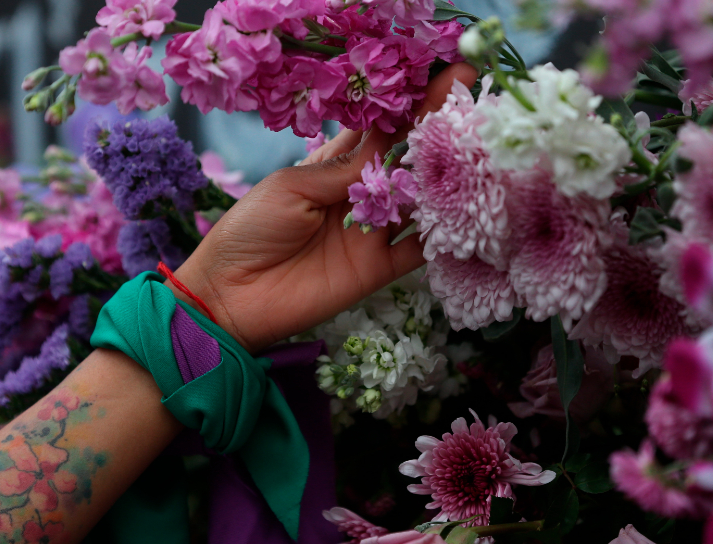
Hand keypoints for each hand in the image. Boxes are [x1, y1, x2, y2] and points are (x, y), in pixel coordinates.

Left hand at [170, 64, 478, 352]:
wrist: (231, 296)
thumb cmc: (251, 231)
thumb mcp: (292, 188)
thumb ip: (345, 170)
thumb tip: (391, 139)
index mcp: (335, 167)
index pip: (382, 131)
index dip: (411, 105)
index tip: (445, 77)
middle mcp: (361, 196)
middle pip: (409, 160)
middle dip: (440, 131)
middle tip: (474, 102)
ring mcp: (374, 232)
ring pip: (422, 201)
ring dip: (449, 177)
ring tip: (480, 147)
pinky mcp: (379, 269)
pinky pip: (421, 250)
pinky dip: (444, 234)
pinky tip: (470, 210)